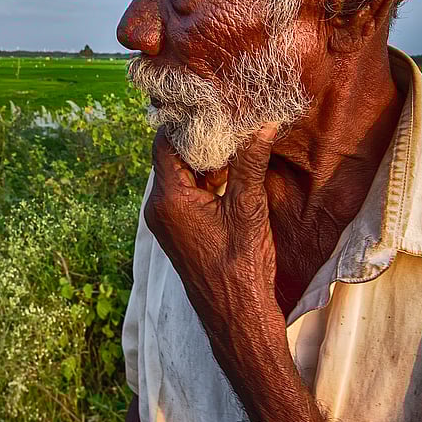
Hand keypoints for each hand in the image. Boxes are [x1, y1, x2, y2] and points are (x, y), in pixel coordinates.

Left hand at [144, 123, 280, 331]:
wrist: (237, 318)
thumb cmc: (242, 268)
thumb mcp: (248, 209)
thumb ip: (250, 163)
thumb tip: (263, 123)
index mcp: (169, 199)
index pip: (166, 142)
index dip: (187, 120)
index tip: (210, 103)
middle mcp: (159, 207)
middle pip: (172, 156)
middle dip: (200, 136)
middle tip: (228, 115)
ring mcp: (166, 220)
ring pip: (181, 174)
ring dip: (206, 158)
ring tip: (236, 137)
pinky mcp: (178, 230)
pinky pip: (186, 192)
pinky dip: (205, 178)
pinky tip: (233, 168)